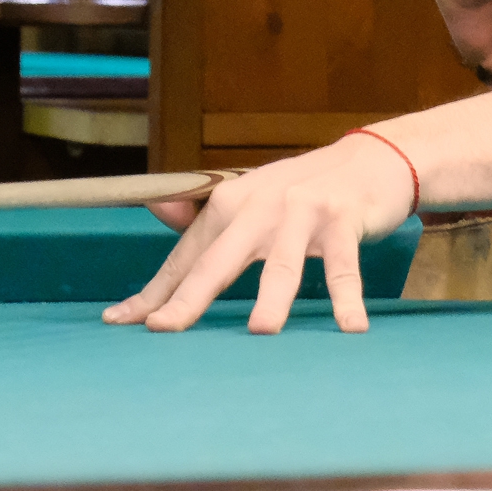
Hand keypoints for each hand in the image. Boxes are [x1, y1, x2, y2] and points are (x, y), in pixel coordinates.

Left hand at [102, 135, 416, 333]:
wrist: (371, 159)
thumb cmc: (304, 191)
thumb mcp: (253, 197)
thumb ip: (206, 215)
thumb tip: (156, 209)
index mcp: (230, 204)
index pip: (187, 256)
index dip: (155, 292)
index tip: (120, 322)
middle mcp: (260, 206)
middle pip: (220, 260)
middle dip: (191, 297)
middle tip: (165, 329)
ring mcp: (303, 213)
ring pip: (283, 263)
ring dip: (273, 298)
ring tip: (261, 331)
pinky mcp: (344, 220)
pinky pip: (345, 266)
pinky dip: (348, 298)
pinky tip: (350, 328)